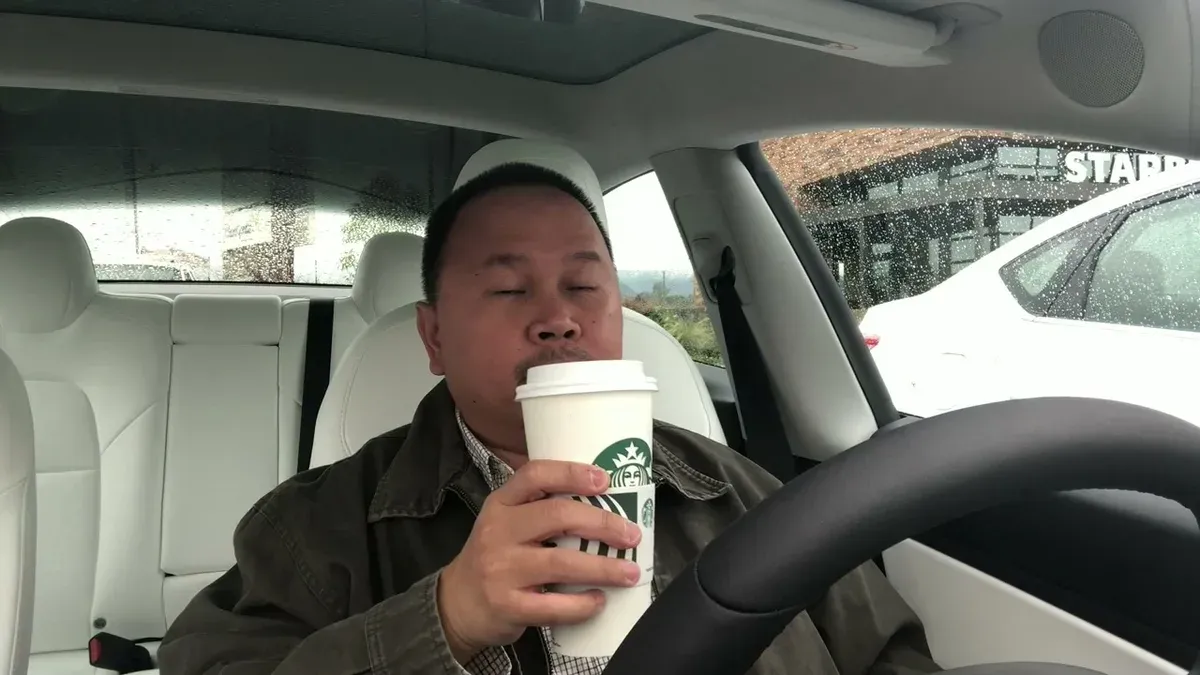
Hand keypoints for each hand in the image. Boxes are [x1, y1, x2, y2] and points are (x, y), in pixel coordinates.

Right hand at [437, 460, 642, 661]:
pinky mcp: (507, 606)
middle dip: (602, 523)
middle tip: (631, 535)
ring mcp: (501, 570)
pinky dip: (583, 605)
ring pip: (563, 563)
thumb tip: (605, 503)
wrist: (456, 604)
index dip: (571, 473)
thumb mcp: (505, 523)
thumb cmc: (495, 557)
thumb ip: (540, 511)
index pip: (534, 475)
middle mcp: (498, 531)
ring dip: (604, 567)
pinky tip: (599, 601)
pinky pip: (554, 605)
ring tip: (629, 572)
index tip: (605, 480)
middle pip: (557, 516)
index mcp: (501, 504)